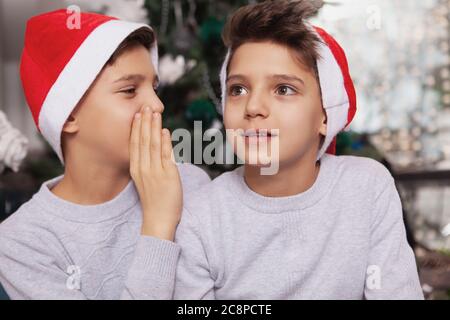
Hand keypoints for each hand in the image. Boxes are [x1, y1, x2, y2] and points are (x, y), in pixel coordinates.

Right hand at [130, 107, 181, 240]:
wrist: (159, 220)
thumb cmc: (154, 201)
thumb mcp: (146, 181)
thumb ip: (148, 165)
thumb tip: (154, 149)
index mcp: (136, 169)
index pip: (135, 144)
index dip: (136, 128)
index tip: (138, 114)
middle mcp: (143, 169)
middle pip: (143, 141)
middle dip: (144, 123)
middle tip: (146, 107)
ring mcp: (155, 172)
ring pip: (153, 145)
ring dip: (154, 128)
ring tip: (154, 113)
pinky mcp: (168, 176)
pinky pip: (166, 155)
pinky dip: (165, 142)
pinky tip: (165, 131)